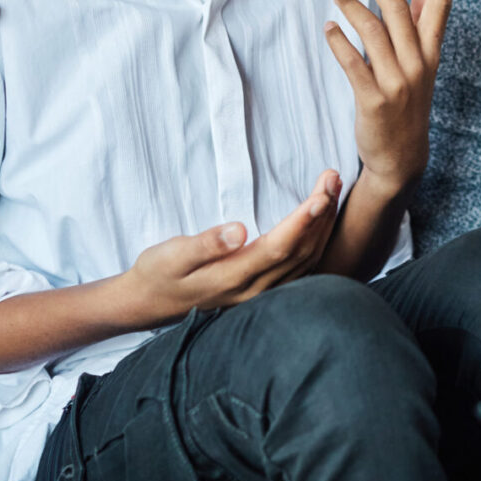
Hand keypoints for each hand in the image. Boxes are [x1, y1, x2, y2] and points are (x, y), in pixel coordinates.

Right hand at [120, 170, 341, 325]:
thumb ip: (205, 244)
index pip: (279, 247)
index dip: (303, 221)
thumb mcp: (170, 255)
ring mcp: (260, 294)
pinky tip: (322, 221)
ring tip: (333, 190)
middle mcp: (254, 290)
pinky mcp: (262, 292)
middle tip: (332, 178)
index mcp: (233, 277)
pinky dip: (316, 241)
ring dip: (322, 225)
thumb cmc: (158, 273)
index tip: (321, 194)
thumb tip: (238, 230)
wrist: (148, 303)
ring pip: (305, 260)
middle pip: (300, 251)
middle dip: (321, 213)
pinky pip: (300, 268)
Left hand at [323, 0, 453, 192]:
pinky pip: (353, 63)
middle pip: (400, 11)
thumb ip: (422, 21)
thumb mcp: (422, 62)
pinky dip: (339, 42)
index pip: (441, 5)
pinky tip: (329, 28)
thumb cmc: (409, 101)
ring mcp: (397, 83)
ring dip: (353, 9)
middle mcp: (418, 65)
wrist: (401, 157)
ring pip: (374, 33)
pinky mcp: (373, 100)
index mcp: (431, 53)